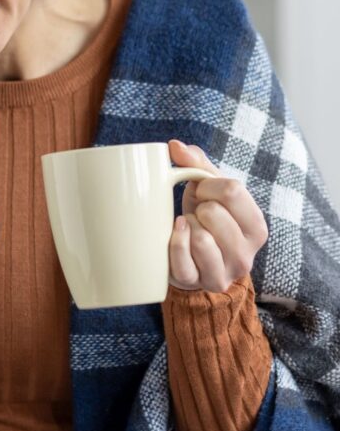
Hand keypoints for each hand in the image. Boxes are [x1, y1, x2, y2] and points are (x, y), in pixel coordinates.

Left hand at [167, 139, 268, 292]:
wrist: (192, 259)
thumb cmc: (203, 217)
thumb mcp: (207, 189)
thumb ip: (196, 163)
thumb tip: (175, 145)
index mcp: (256, 227)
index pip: (233, 190)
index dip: (208, 184)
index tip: (202, 192)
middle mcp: (247, 255)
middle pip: (214, 213)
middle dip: (197, 207)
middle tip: (196, 213)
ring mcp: (224, 273)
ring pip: (200, 238)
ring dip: (187, 226)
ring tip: (189, 228)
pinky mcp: (198, 285)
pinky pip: (183, 261)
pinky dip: (174, 243)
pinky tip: (176, 236)